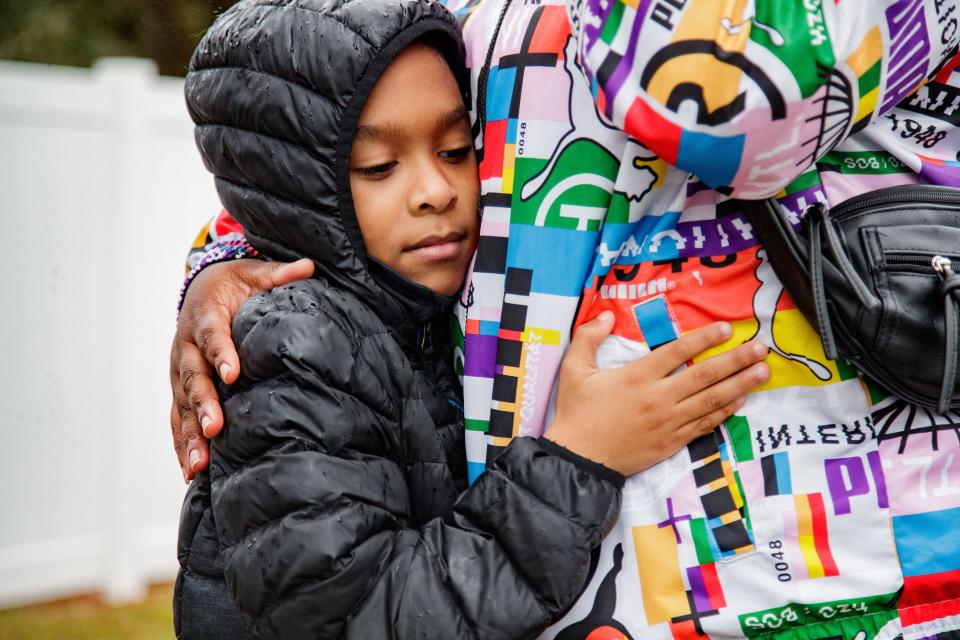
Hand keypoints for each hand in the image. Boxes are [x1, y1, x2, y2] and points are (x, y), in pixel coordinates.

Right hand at [170, 257, 313, 480]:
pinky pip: (177, 419)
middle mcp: (186, 348)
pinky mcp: (179, 390)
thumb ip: (279, 273)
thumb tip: (309, 266)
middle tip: (215, 428)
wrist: (201, 289)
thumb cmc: (233, 284)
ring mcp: (179, 372)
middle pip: (193, 379)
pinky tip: (190, 471)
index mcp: (205, 317)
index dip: (221, 353)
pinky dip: (181, 444)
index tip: (233, 373)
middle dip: (203, 405)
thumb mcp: (255, 273)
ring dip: (189, 435)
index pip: (212, 336)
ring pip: (181, 406)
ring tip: (199, 464)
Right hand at [544, 312, 769, 476]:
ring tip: (763, 371)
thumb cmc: (576, 413)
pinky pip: (704, 424)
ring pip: (711, 400)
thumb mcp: (573, 369)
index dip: (704, 338)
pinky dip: (725, 412)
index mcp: (636, 376)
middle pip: (704, 375)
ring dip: (740, 384)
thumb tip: (605, 314)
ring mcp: (668, 422)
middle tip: (760, 348)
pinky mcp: (671, 442)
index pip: (678, 351)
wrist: (579, 458)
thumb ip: (588, 337)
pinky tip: (740, 400)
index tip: (727, 328)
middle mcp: (658, 398)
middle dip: (736, 360)